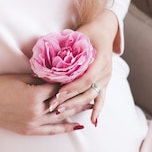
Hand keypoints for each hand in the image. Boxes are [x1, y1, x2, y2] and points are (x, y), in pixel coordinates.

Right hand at [0, 73, 91, 135]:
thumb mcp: (20, 76)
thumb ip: (40, 77)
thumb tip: (58, 73)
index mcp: (34, 95)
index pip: (60, 87)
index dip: (72, 80)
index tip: (85, 74)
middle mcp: (36, 112)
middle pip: (65, 103)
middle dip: (80, 96)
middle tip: (97, 89)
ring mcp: (32, 124)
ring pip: (61, 118)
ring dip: (77, 111)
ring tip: (91, 105)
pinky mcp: (28, 131)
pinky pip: (51, 130)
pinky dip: (65, 128)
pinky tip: (77, 125)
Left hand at [47, 9, 118, 125]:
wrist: (104, 30)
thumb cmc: (88, 32)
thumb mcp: (78, 36)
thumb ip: (65, 47)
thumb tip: (44, 57)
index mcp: (101, 57)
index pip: (86, 78)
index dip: (72, 87)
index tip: (57, 93)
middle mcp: (106, 70)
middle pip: (87, 90)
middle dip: (70, 99)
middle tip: (53, 106)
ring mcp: (107, 77)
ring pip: (92, 96)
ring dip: (76, 105)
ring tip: (61, 111)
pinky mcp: (105, 82)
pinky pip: (101, 98)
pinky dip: (97, 110)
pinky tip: (93, 122)